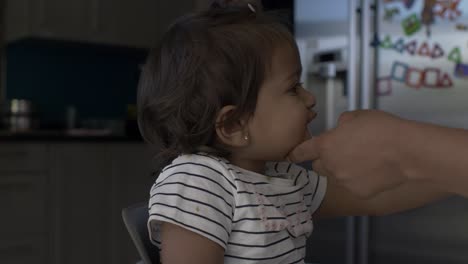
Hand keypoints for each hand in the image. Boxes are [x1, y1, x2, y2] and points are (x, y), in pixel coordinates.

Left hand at [288, 110, 408, 197]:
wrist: (407, 152)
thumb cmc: (383, 129)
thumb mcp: (358, 116)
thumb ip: (342, 124)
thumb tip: (340, 129)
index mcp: (326, 145)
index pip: (301, 152)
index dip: (297, 153)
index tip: (292, 156)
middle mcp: (330, 165)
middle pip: (319, 165)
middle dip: (327, 159)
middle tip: (345, 152)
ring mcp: (343, 181)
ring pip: (336, 176)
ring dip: (343, 170)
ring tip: (365, 160)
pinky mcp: (358, 193)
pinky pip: (352, 186)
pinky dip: (359, 180)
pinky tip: (374, 171)